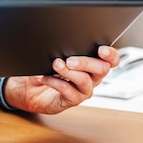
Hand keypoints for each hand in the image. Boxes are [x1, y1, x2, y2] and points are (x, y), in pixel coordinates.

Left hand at [3, 45, 119, 113]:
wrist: (31, 87)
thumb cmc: (46, 66)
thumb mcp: (55, 53)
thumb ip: (64, 48)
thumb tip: (62, 42)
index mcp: (93, 63)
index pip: (111, 59)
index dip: (110, 55)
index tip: (101, 50)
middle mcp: (92, 77)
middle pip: (101, 69)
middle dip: (86, 62)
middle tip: (69, 60)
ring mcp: (83, 90)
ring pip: (85, 80)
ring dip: (69, 72)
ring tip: (56, 64)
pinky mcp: (71, 100)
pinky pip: (68, 91)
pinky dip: (55, 81)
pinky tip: (45, 77)